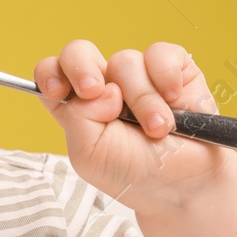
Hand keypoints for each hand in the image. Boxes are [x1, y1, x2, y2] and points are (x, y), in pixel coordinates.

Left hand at [35, 40, 231, 210]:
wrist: (187, 184)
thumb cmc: (135, 173)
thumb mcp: (90, 155)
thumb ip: (78, 118)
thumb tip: (101, 89)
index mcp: (77, 106)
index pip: (50, 73)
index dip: (50, 75)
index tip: (57, 91)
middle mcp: (104, 86)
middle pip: (79, 52)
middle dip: (82, 68)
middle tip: (94, 93)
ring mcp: (137, 76)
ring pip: (124, 62)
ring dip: (142, 101)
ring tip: (157, 130)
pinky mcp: (171, 69)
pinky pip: (160, 55)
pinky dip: (167, 79)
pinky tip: (175, 102)